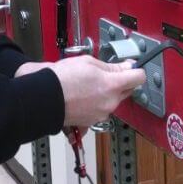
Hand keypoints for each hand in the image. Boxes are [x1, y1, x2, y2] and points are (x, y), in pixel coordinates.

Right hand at [18, 56, 145, 129]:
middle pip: (126, 90)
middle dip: (119, 81)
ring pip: (112, 101)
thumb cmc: (62, 79)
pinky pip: (99, 110)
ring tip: (87, 85)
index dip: (136, 70)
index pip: (138, 77)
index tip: (131, 67)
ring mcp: (101, 113)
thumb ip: (111, 66)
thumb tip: (127, 66)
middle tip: (104, 73)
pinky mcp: (91, 121)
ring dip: (105, 93)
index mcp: (113, 85)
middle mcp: (111, 102)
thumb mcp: (88, 62)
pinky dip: (94, 104)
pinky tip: (83, 97)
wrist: (44, 98)